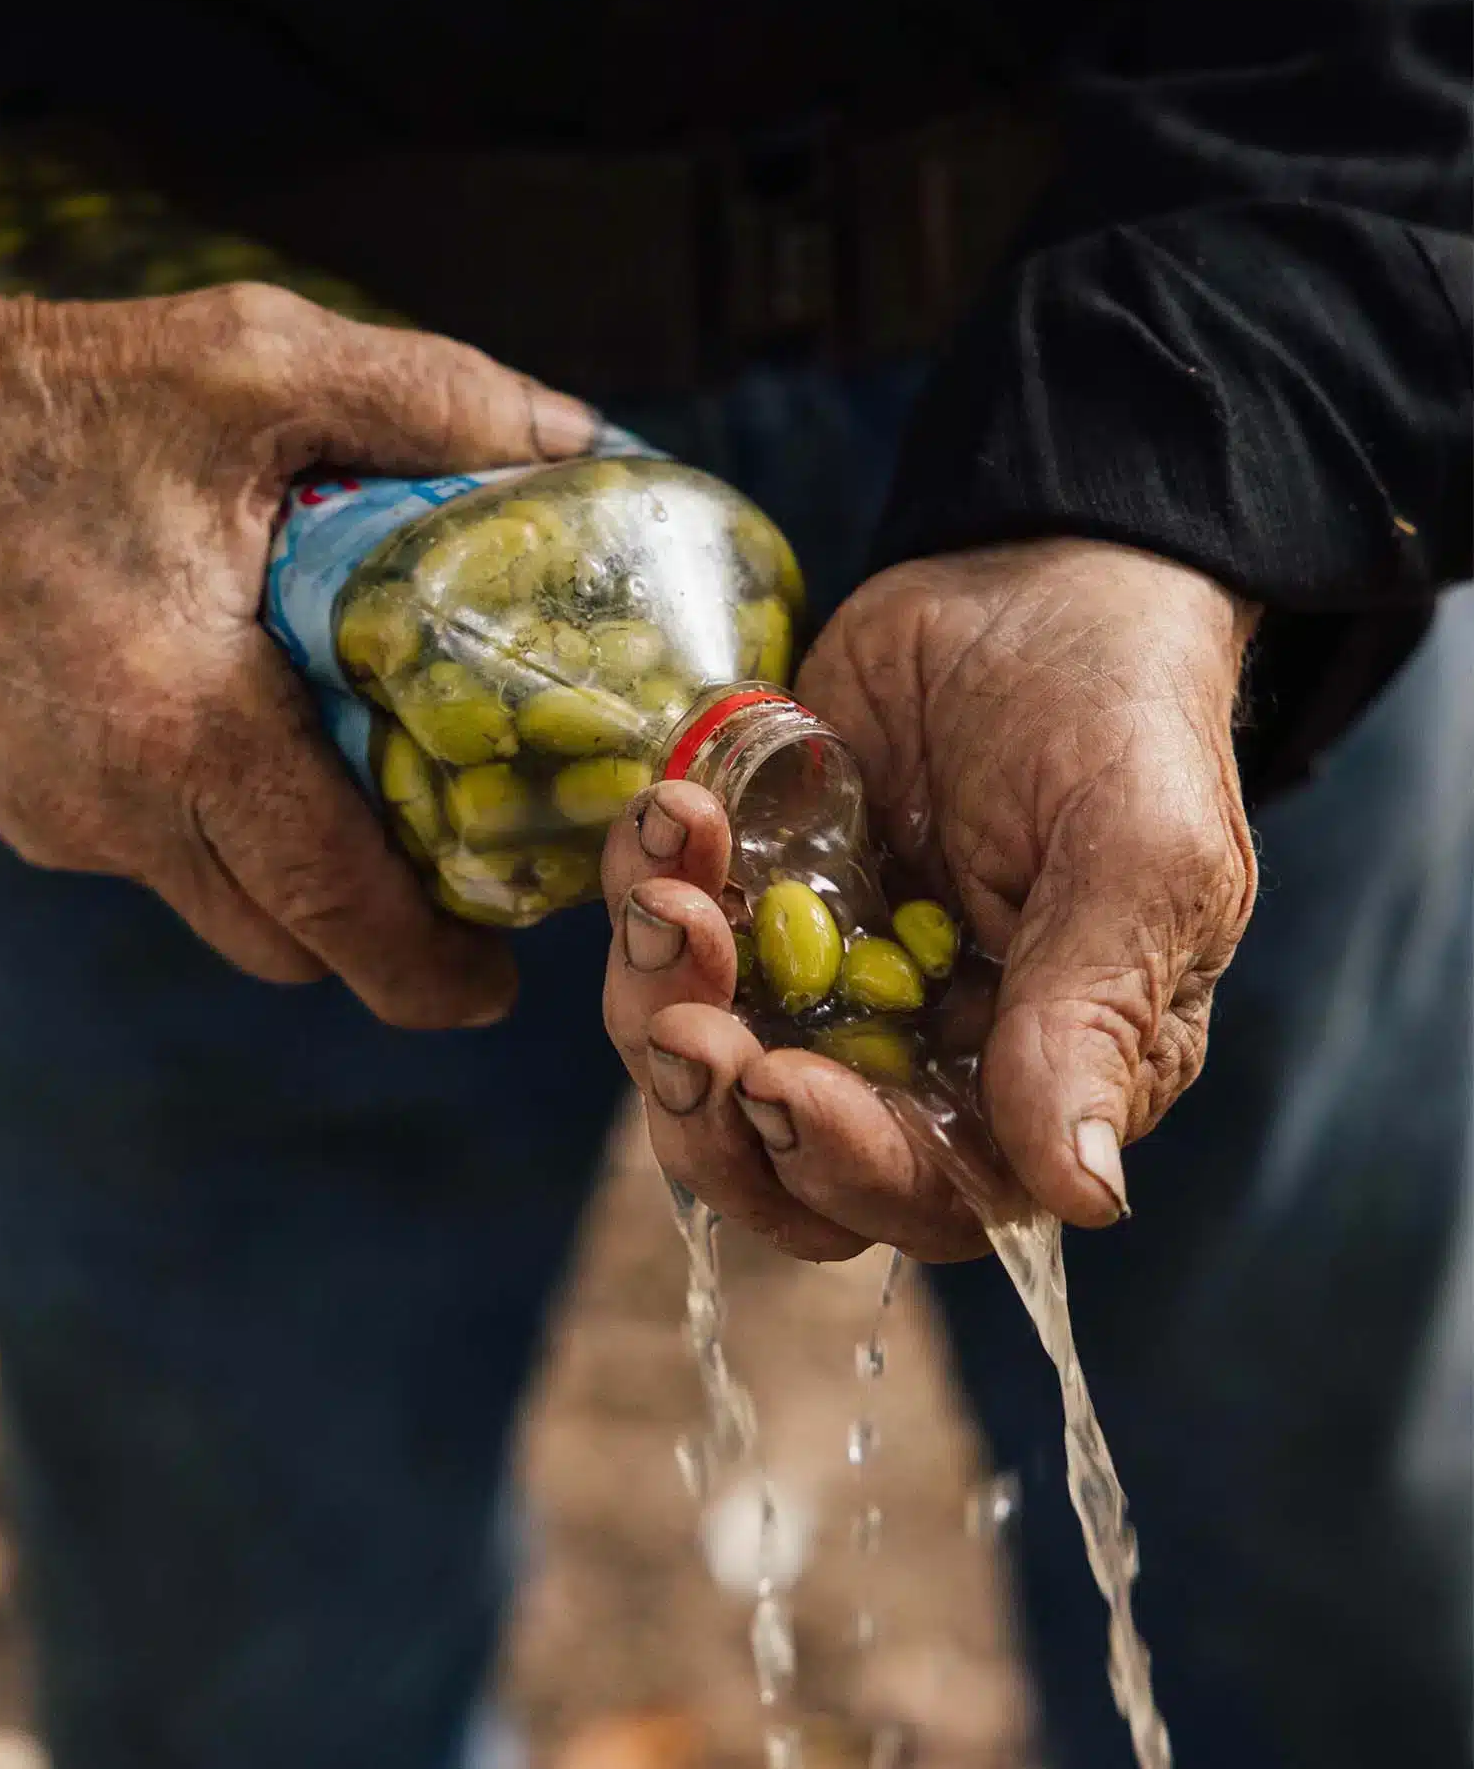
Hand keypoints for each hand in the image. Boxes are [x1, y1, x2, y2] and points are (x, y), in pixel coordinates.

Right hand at [0, 205, 595, 1025]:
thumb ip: (432, 399)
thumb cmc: (59, 395)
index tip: (498, 989)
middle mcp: (112, 804)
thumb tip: (575, 439)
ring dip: (305, 885)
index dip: (426, 968)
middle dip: (381, 936)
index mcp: (184, 723)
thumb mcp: (259, 360)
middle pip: (287, 939)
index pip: (332, 905)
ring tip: (379, 804)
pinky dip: (230, 835)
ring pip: (223, 908)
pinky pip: (160, 861)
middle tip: (466, 879)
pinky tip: (260, 740)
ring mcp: (58, 819)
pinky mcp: (26, 809)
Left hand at [601, 540, 1259, 1260]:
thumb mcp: (1140, 856)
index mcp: (1025, 1083)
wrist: (1034, 584)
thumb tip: (1082, 1195)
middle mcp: (906, 1057)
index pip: (920, 1192)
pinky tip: (670, 815)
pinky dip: (641, 895)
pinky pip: (658, 944)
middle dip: (710, 1099)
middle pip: (775, 1160)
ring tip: (672, 880)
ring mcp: (810, 985)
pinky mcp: (743, 905)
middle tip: (682, 1014)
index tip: (777, 1084)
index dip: (837, 1166)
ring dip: (655, 994)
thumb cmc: (1121, 721)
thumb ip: (1097, 1017)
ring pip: (691, 1065)